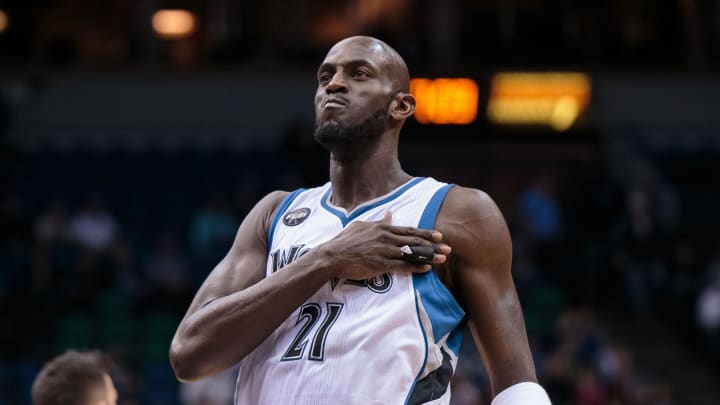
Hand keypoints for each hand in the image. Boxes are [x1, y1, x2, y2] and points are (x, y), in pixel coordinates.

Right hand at [317, 211, 450, 279]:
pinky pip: (402, 266)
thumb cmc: (345, 241)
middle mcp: (386, 238)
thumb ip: (379, 221)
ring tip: (442, 259)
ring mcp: (384, 251)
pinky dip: (415, 267)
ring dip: (428, 257)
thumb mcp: (362, 225)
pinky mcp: (380, 265)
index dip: (425, 234)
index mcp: (382, 228)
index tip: (439, 236)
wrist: (333, 255)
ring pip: (411, 253)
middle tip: (448, 248)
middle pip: (414, 241)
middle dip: (433, 245)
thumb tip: (389, 214)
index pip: (409, 230)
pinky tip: (426, 269)